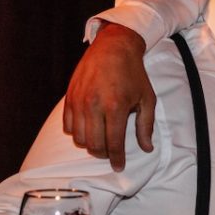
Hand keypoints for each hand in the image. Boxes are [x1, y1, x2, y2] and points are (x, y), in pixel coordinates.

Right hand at [63, 23, 154, 170]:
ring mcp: (79, 101)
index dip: (116, 159)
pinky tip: (88, 128)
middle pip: (93, 144)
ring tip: (100, 140)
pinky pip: (67, 126)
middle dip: (103, 154)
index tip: (119, 166)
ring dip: (89, 144)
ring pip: (78, 138)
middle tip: (111, 152)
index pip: (113, 143)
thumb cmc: (133, 74)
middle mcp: (94, 105)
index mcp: (115, 107)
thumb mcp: (147, 99)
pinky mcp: (69, 97)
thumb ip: (146, 126)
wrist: (113, 48)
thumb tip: (147, 148)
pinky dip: (77, 132)